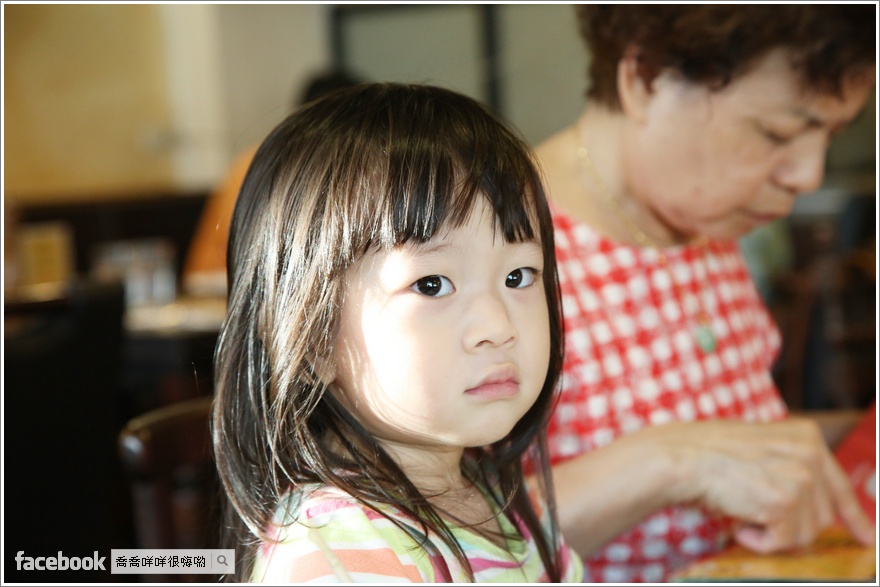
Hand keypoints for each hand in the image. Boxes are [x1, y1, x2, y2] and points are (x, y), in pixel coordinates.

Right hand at [658, 417, 875, 552]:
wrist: (684, 457)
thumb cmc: (710, 454)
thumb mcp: (762, 448)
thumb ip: (793, 467)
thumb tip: (820, 507)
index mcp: (807, 437)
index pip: (840, 484)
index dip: (854, 516)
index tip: (867, 536)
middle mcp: (811, 454)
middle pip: (823, 515)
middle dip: (793, 526)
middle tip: (758, 518)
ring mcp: (801, 477)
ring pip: (806, 533)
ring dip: (774, 533)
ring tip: (744, 513)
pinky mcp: (786, 502)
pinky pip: (783, 542)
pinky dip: (759, 542)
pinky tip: (739, 525)